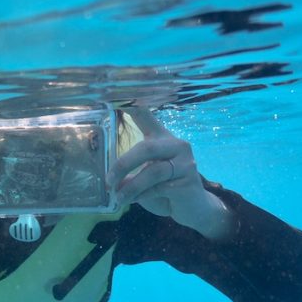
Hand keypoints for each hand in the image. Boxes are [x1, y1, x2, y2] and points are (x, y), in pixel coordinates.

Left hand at [108, 108, 232, 238]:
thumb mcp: (144, 176)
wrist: (192, 208)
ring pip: (153, 171)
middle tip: (109, 181)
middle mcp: (175, 144)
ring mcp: (185, 162)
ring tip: (119, 198)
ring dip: (131, 187)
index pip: (144, 114)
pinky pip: (160, 188)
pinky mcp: (189, 181)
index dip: (130, 103)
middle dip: (123, 165)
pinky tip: (134, 201)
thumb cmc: (164, 188)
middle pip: (146, 148)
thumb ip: (129, 174)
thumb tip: (111, 181)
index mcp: (160, 137)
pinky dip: (142, 196)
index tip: (114, 93)